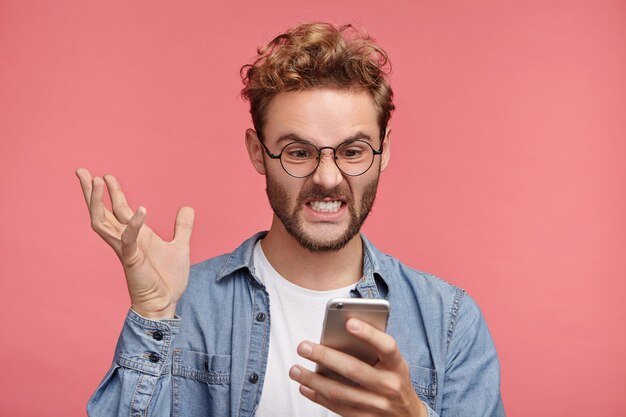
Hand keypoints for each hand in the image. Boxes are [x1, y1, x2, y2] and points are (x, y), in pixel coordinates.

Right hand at [76, 168, 194, 318]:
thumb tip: (188, 207)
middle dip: (91, 192)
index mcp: (134, 235)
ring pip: (102, 222)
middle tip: (81, 171)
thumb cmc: (168, 278)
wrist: (166, 302)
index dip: (111, 192)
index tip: (104, 174)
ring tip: (97, 181)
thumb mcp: (181, 246)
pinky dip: (133, 224)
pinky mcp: (132, 260)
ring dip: (98, 202)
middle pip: (101, 212)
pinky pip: (128, 239)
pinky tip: (141, 209)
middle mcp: (125, 239)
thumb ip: (183, 227)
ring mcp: (125, 249)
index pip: (117, 208)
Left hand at [289, 318, 426, 416]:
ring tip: (295, 369)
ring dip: (313, 380)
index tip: (348, 321)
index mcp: (398, 365)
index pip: (386, 346)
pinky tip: (305, 387)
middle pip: (353, 369)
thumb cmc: (394, 379)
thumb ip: (374, 348)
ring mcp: (377, 405)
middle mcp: (389, 386)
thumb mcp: (394, 363)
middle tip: (303, 346)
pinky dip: (318, 397)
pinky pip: (337, 407)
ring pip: (339, 392)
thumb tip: (341, 331)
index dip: (369, 334)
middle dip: (325, 356)